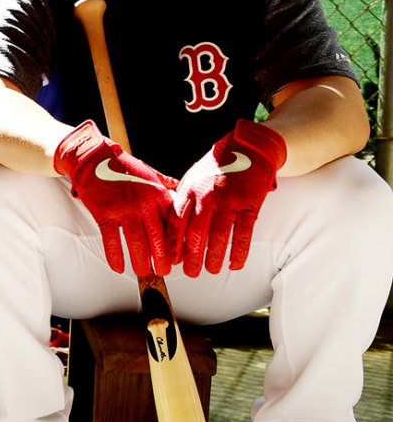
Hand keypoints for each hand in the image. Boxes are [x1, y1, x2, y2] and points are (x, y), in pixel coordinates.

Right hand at [54, 120, 176, 275]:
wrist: (92, 157)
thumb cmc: (121, 165)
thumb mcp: (149, 172)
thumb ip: (166, 184)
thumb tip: (181, 192)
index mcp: (157, 193)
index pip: (172, 223)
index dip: (176, 242)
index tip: (178, 255)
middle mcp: (142, 203)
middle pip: (157, 238)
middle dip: (162, 259)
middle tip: (163, 271)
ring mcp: (122, 209)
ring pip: (135, 243)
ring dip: (140, 262)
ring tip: (143, 272)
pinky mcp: (103, 213)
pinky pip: (111, 241)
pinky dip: (115, 257)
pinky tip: (118, 267)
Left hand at [169, 119, 285, 276]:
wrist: (248, 147)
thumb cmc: (215, 169)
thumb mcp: (192, 178)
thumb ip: (181, 201)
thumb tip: (170, 232)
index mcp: (189, 189)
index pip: (176, 221)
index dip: (172, 243)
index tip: (169, 259)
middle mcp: (207, 195)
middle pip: (196, 232)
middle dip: (192, 257)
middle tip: (190, 273)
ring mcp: (230, 199)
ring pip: (220, 235)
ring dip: (214, 257)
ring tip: (210, 271)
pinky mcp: (251, 203)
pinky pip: (244, 232)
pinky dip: (239, 251)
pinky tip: (235, 264)